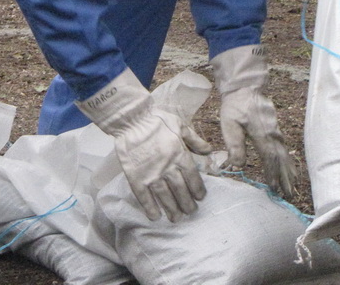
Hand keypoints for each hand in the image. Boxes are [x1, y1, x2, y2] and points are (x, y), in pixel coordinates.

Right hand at [76, 69, 209, 221]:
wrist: (131, 120)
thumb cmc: (156, 120)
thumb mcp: (180, 125)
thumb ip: (195, 140)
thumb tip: (209, 151)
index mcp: (180, 155)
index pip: (192, 178)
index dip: (197, 190)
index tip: (200, 197)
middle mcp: (167, 168)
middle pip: (180, 190)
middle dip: (187, 203)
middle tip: (190, 211)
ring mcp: (151, 174)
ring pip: (164, 197)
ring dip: (171, 209)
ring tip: (176, 218)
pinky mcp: (136, 177)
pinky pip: (143, 196)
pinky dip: (149, 207)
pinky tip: (155, 216)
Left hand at [211, 45, 296, 198]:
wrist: (245, 87)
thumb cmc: (235, 106)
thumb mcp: (229, 124)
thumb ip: (234, 145)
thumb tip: (237, 166)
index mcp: (262, 134)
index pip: (270, 159)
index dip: (272, 175)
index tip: (274, 189)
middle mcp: (273, 134)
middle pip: (281, 159)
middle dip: (285, 178)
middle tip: (288, 195)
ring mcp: (276, 131)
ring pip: (284, 154)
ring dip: (288, 171)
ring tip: (293, 187)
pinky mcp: (275, 129)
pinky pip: (283, 148)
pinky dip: (287, 161)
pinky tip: (289, 168)